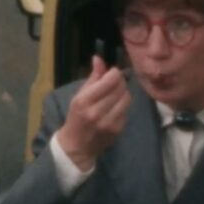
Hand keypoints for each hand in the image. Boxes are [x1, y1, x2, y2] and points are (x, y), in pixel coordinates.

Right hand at [56, 55, 130, 170]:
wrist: (77, 145)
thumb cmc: (77, 117)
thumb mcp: (79, 95)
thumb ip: (93, 77)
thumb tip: (99, 58)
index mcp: (84, 101)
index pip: (110, 79)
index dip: (114, 73)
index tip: (111, 73)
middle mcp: (97, 112)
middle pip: (120, 88)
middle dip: (120, 82)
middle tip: (114, 83)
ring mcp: (109, 122)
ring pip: (127, 98)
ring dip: (123, 93)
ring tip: (115, 94)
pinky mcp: (118, 129)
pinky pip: (127, 110)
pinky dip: (123, 105)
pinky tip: (115, 107)